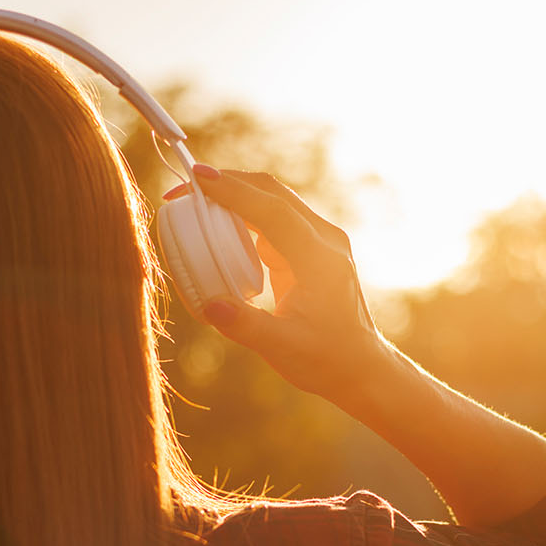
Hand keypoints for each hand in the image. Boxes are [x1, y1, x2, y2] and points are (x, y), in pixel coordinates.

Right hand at [164, 166, 391, 398]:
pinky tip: (218, 225)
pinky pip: (273, 222)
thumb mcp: (282, 348)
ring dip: (236, 197)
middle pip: (273, 194)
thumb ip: (245, 326)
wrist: (358, 367)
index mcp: (321, 258)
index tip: (198, 178)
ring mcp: (319, 242)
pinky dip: (244, 218)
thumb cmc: (325, 359)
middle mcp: (325, 240)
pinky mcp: (309, 251)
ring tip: (195, 202)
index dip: (235, 191)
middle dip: (229, 183)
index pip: (274, 211)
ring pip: (273, 204)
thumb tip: (209, 305)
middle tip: (186, 185)